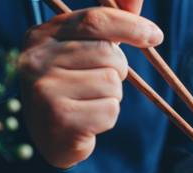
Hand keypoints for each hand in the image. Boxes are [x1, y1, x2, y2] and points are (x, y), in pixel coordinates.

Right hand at [18, 4, 162, 168]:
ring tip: (89, 104)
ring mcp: (45, 90)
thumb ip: (105, 27)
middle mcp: (37, 60)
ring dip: (111, 97)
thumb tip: (136, 0)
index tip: (155, 35)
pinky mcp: (60, 118)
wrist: (48, 139)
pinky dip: (107, 118)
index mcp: (40, 36)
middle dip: (117, 71)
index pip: (94, 20)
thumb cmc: (70, 89)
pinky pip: (109, 111)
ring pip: (111, 83)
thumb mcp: (80, 52)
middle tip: (99, 85)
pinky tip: (87, 122)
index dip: (130, 25)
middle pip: (107, 53)